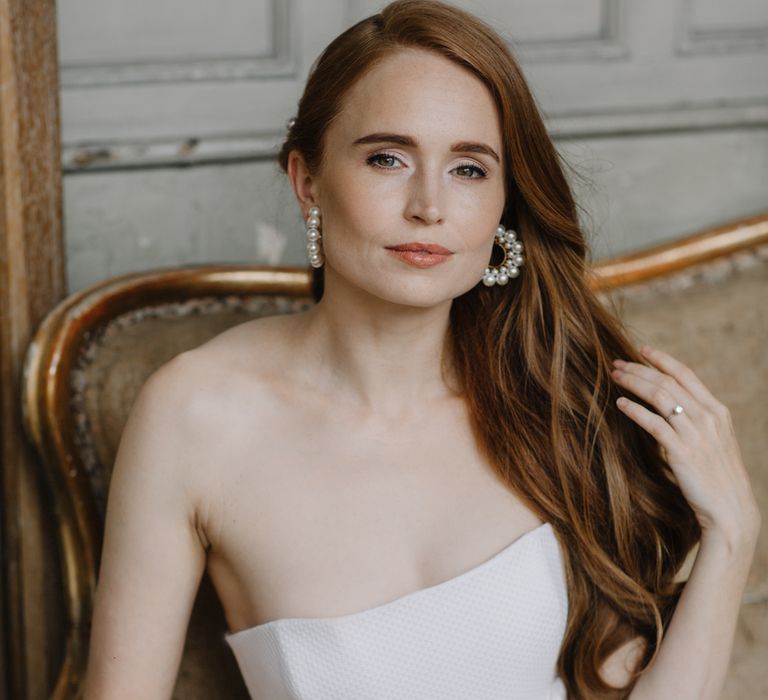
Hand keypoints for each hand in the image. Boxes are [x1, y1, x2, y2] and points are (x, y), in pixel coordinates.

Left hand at [611, 344, 760, 547]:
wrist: (730, 510)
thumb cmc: (716, 476)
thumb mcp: (713, 440)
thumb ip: (695, 419)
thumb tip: (668, 404)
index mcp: (717, 411)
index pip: (686, 375)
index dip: (663, 359)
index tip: (642, 349)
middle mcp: (709, 418)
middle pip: (668, 382)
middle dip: (640, 369)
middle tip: (617, 363)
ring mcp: (697, 434)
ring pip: (661, 397)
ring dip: (634, 384)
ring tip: (615, 378)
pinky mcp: (684, 452)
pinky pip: (655, 424)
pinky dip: (636, 411)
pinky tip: (620, 404)